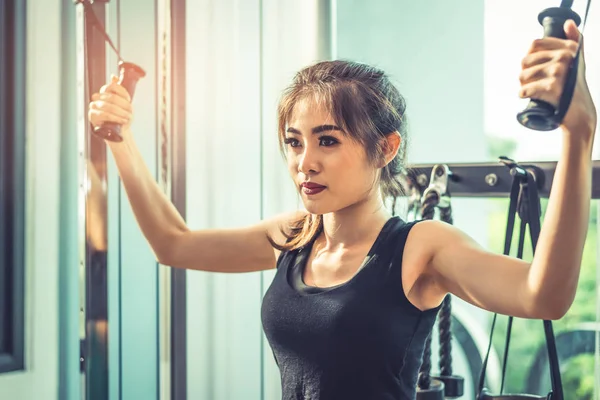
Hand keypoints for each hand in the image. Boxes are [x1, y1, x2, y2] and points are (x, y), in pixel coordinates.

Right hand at [88, 75, 133, 138]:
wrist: (119, 131)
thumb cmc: (122, 115)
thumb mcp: (125, 102)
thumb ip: (119, 90)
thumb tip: (114, 76)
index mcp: (105, 92)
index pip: (112, 86)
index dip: (123, 93)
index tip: (129, 100)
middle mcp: (97, 97)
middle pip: (112, 97)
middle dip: (124, 105)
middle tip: (131, 112)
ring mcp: (93, 106)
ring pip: (108, 106)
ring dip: (121, 113)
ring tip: (128, 118)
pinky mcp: (92, 116)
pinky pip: (104, 114)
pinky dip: (115, 118)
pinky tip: (122, 120)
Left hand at [519, 19, 596, 137]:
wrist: (578, 111)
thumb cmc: (573, 85)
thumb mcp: (576, 60)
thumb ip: (573, 41)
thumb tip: (568, 23)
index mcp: (568, 48)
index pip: (534, 44)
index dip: (529, 57)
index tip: (533, 67)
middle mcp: (564, 57)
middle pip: (525, 61)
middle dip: (524, 73)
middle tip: (531, 82)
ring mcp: (558, 71)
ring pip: (522, 76)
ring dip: (523, 85)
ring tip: (531, 89)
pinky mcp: (551, 87)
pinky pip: (525, 90)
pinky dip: (524, 94)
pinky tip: (529, 96)